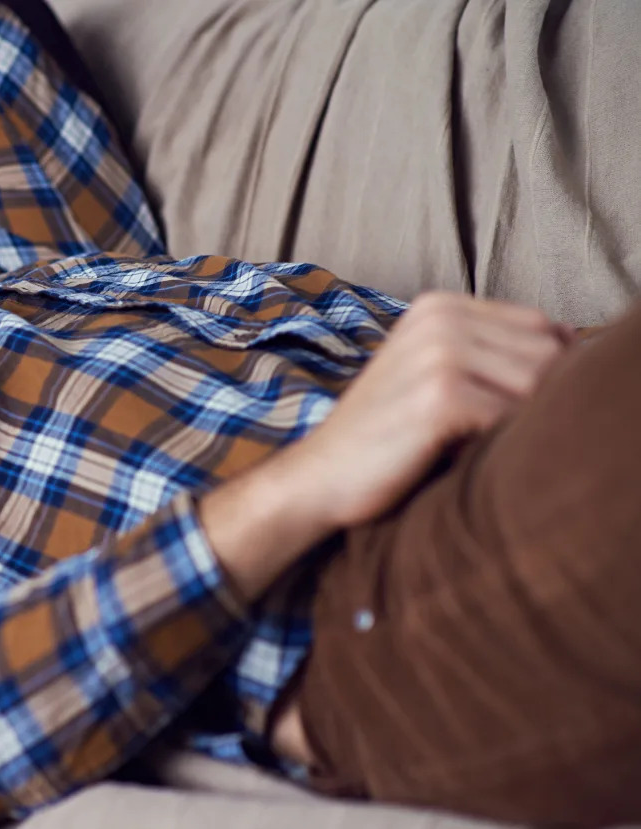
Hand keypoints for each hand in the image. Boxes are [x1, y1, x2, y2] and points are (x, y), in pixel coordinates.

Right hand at [285, 292, 573, 528]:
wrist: (321, 477)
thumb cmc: (386, 437)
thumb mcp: (432, 374)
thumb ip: (490, 353)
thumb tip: (578, 350)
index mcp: (439, 306)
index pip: (543, 328)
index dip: (545, 376)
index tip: (510, 412)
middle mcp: (440, 319)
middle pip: (549, 356)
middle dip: (535, 403)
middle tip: (491, 438)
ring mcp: (440, 354)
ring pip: (538, 387)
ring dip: (518, 427)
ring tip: (475, 447)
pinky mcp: (441, 396)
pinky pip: (513, 420)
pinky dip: (498, 448)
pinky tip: (462, 458)